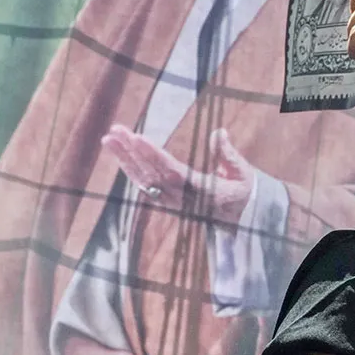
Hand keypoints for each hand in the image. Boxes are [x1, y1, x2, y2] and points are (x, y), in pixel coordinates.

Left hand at [101, 125, 255, 221]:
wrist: (243, 222)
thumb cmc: (245, 194)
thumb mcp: (244, 174)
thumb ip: (228, 155)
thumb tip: (218, 132)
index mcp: (203, 192)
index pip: (173, 173)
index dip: (154, 156)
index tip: (137, 138)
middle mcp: (184, 200)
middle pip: (153, 175)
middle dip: (131, 153)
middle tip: (113, 132)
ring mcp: (175, 204)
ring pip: (146, 181)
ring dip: (125, 160)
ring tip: (108, 139)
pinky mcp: (170, 203)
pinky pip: (147, 188)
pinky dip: (132, 172)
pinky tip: (121, 156)